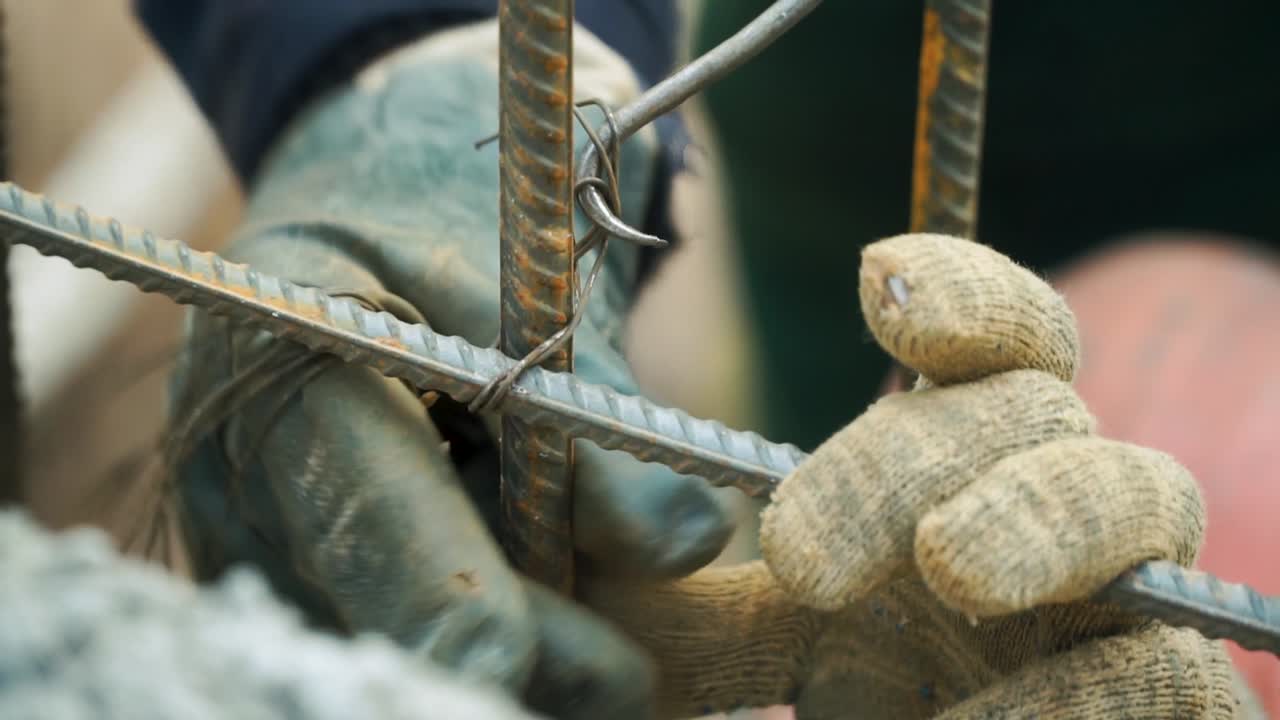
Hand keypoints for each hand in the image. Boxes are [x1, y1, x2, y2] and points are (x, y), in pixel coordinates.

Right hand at [163, 21, 731, 718]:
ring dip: (502, 649)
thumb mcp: (526, 287)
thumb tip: (683, 543)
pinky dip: (475, 627)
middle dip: (500, 646)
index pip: (357, 493)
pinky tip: (545, 630)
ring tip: (611, 667)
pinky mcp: (288, 562)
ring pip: (376, 624)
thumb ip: (597, 415)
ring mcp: (250, 524)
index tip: (500, 659)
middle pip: (368, 591)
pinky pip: (378, 619)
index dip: (431, 588)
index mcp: (277, 348)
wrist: (373, 208)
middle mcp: (237, 456)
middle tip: (621, 685)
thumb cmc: (453, 223)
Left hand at [587, 234, 1239, 718]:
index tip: (877, 278)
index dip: (959, 289)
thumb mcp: (757, 646)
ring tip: (955, 567)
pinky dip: (1071, 692)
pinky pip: (1165, 670)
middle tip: (802, 552)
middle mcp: (1053, 508)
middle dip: (915, 453)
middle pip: (1032, 408)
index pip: (998, 338)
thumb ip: (682, 609)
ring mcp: (1126, 598)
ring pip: (1144, 492)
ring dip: (1045, 518)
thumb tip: (603, 557)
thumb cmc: (871, 702)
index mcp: (968, 470)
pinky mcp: (1167, 695)